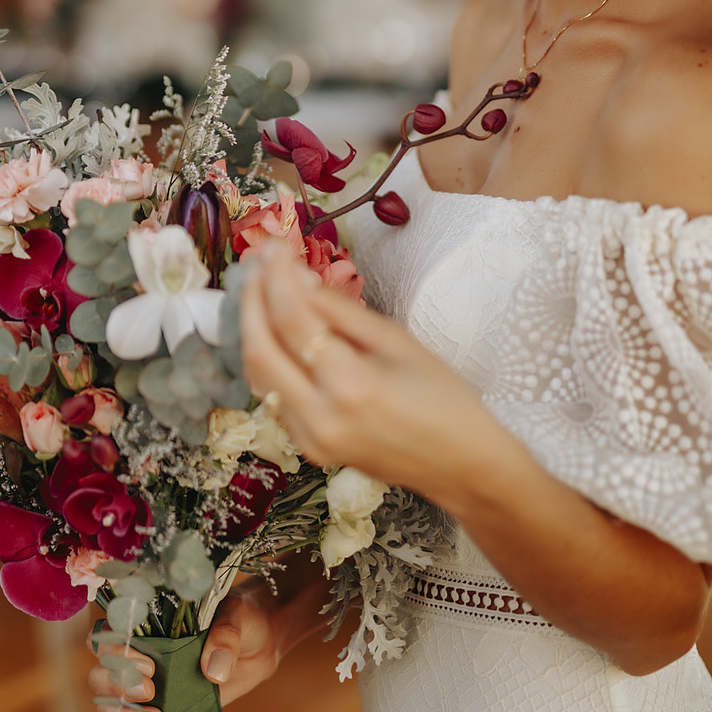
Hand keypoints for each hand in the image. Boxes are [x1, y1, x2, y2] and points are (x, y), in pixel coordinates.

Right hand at [86, 587, 284, 711]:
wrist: (259, 644)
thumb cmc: (241, 621)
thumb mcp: (236, 619)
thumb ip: (224, 638)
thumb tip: (214, 672)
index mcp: (147, 625)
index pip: (107, 637)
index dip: (116, 653)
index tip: (150, 666)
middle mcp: (138, 657)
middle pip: (102, 677)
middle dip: (119, 689)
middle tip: (151, 693)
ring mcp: (146, 689)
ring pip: (110, 708)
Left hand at [240, 241, 501, 504]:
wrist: (460, 464)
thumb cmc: (443, 398)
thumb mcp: (397, 340)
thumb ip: (341, 310)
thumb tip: (297, 278)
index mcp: (351, 385)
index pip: (293, 319)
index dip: (277, 276)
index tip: (273, 247)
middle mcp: (321, 417)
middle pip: (259, 350)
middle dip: (251, 301)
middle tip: (255, 264)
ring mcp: (310, 438)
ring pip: (257, 376)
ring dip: (251, 329)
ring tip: (258, 290)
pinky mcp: (308, 448)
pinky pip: (273, 396)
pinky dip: (267, 359)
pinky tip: (274, 332)